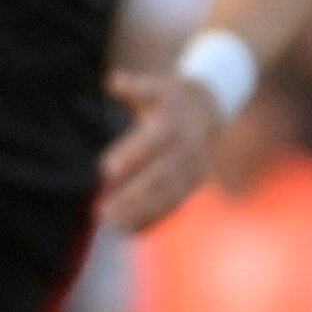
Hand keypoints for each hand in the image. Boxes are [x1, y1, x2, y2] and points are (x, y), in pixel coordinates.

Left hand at [97, 69, 225, 231]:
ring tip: (110, 224)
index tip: (105, 169)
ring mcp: (192, 170)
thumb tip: (115, 80)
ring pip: (167, 196)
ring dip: (139, 213)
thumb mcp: (155, 87)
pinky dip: (154, 219)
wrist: (210, 109)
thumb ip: (135, 87)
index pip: (153, 143)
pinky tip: (129, 231)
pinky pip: (174, 205)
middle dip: (131, 197)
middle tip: (100, 212)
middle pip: (159, 178)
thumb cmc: (170, 99)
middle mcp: (186, 152)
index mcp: (174, 126)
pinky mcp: (193, 184)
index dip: (131, 156)